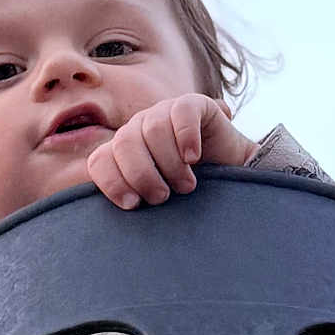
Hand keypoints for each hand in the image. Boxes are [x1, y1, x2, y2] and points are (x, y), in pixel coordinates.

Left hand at [87, 94, 256, 209]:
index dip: (111, 182)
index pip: (100, 160)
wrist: (234, 178)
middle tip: (162, 197)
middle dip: (142, 175)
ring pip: (153, 129)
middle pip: (124, 143)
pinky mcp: (194, 106)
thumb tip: (114, 228)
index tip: (133, 204)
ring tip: (186, 186)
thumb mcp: (158, 203)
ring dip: (170, 163)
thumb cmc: (191, 197)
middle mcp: (139, 129)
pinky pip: (182, 112)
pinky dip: (186, 137)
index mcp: (123, 153)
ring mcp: (164, 113)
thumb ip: (136, 204)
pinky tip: (194, 158)